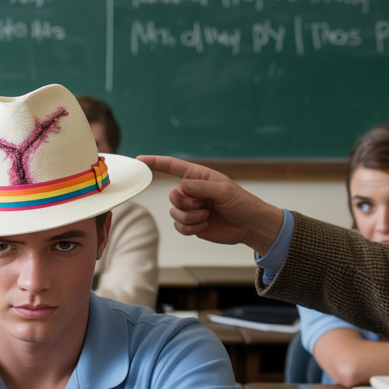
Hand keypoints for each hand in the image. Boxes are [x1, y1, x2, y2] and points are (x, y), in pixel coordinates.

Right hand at [138, 155, 283, 252]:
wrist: (249, 225)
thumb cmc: (241, 203)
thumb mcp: (224, 191)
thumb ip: (201, 187)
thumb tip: (181, 186)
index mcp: (198, 176)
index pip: (172, 167)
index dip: (155, 163)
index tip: (139, 161)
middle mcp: (191, 191)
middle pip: (172, 195)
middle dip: (186, 203)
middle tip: (204, 205)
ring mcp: (190, 208)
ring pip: (174, 212)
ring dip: (191, 217)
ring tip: (207, 215)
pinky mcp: (191, 224)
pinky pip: (179, 227)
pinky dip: (191, 228)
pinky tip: (204, 225)